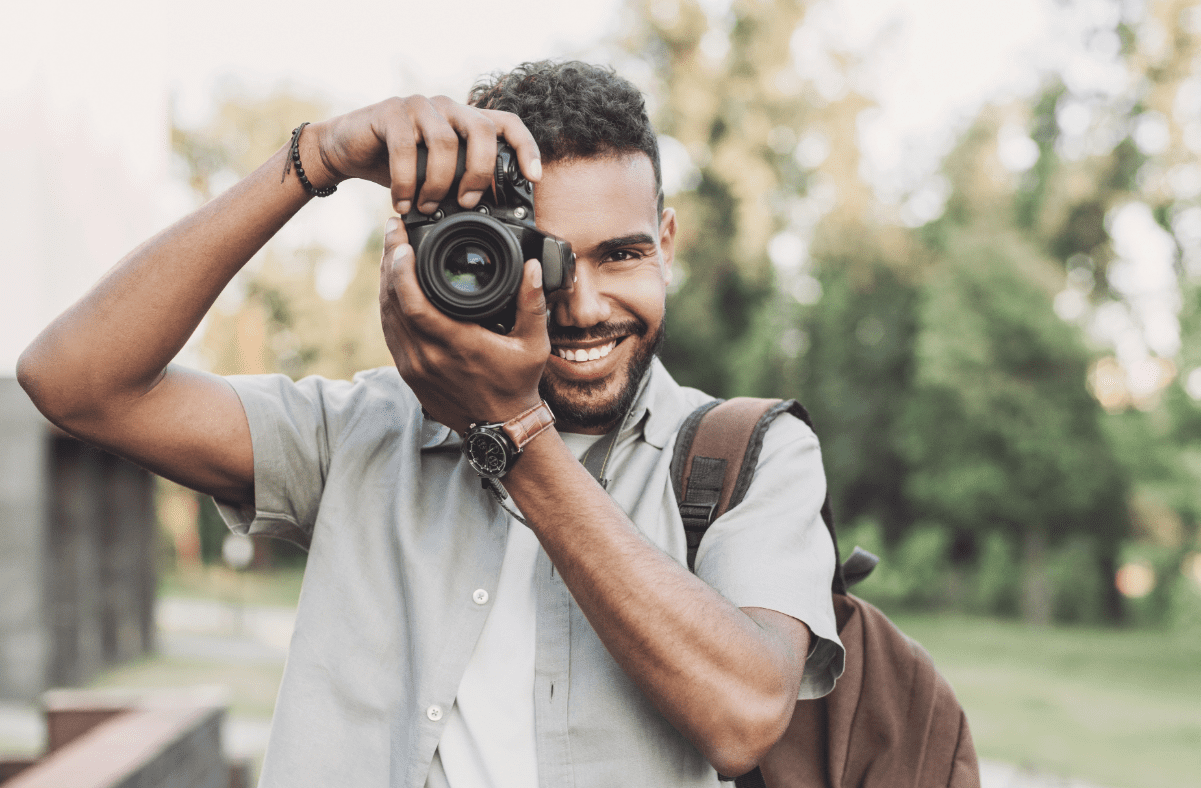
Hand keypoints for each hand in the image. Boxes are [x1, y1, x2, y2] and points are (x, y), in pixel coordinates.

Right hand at [301, 96, 541, 214]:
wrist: (349, 150)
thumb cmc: (399, 166)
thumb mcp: (439, 177)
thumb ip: (463, 184)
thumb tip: (492, 216)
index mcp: (467, 121)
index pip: (508, 124)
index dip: (526, 149)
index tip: (534, 178)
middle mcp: (449, 107)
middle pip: (482, 131)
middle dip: (480, 172)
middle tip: (467, 202)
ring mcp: (421, 106)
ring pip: (445, 142)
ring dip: (439, 183)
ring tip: (427, 208)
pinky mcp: (391, 112)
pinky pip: (407, 147)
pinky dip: (406, 181)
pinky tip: (402, 204)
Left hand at [379, 217, 550, 431]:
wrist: (499, 427)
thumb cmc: (517, 384)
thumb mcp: (534, 344)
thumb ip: (532, 303)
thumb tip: (533, 267)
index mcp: (456, 345)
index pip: (413, 303)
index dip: (401, 270)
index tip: (401, 241)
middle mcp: (427, 356)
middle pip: (392, 302)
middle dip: (388, 262)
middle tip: (392, 230)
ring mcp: (413, 366)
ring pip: (386, 316)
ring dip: (385, 281)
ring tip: (390, 250)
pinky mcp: (408, 373)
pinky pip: (389, 331)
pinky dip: (388, 305)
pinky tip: (392, 286)